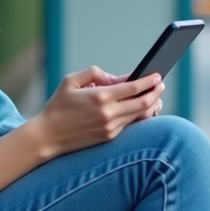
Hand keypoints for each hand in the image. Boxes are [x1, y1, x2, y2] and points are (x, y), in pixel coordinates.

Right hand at [31, 66, 164, 158]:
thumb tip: (115, 78)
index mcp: (100, 97)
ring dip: (151, 104)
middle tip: (161, 85)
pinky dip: (140, 115)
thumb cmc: (58, 105)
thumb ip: (94, 73)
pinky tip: (144, 108)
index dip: (149, 81)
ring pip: (139, 115)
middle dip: (155, 92)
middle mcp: (108, 114)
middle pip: (143, 103)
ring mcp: (110, 128)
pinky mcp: (109, 137)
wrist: (48, 136)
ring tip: (156, 95)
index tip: (158, 75)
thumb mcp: (70, 81)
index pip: (133, 88)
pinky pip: (130, 124)